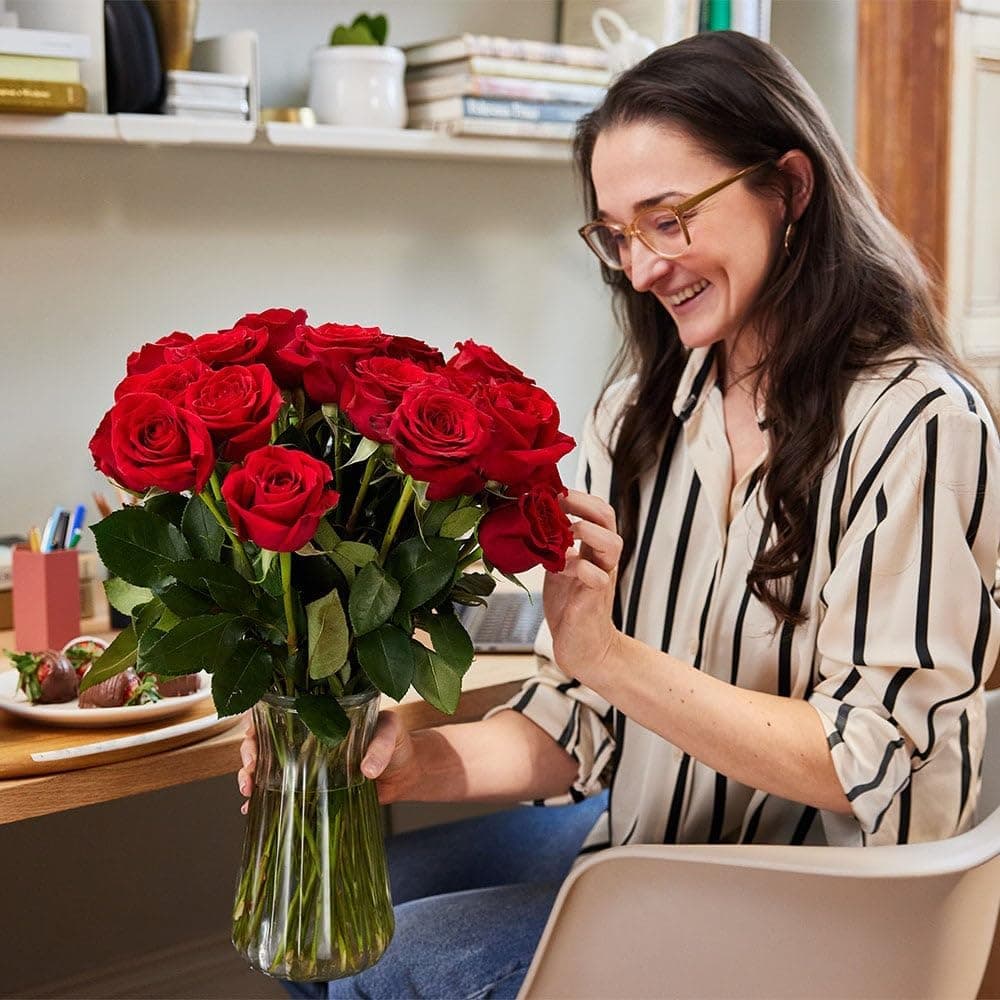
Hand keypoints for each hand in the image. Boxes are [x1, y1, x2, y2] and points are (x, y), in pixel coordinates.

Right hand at [236, 708, 418, 812]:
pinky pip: (282, 790)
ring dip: (250, 775)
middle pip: (264, 736)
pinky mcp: (311, 786)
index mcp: (322, 713)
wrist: (407, 773)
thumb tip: (368, 769)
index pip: (280, 707)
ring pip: (266, 763)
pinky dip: (265, 800)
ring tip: (248, 790)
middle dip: (248, 751)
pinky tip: (253, 809)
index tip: (252, 736)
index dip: (258, 719)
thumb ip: (380, 746)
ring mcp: (307, 761)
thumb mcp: (392, 733)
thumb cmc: (399, 742)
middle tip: (249, 770)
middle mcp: (308, 735)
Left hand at [543, 489, 624, 684]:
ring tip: (565, 531)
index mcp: (594, 549)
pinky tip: (560, 567)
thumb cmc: (570, 607)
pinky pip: (596, 575)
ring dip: (587, 530)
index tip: (552, 491)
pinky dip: (578, 566)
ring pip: (612, 542)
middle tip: (557, 500)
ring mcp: (603, 577)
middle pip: (608, 517)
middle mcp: (603, 559)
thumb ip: (553, 547)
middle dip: (582, 503)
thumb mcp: (558, 569)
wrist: (583, 648)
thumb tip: (529, 522)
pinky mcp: (595, 598)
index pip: (597, 510)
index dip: (578, 496)